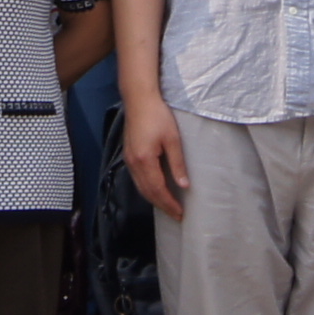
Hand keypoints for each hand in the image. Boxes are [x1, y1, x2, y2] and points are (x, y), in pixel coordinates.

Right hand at [121, 94, 189, 219]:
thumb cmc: (158, 115)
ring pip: (140, 187)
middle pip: (147, 192)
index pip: (158, 190)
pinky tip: (155, 190)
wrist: (139, 99)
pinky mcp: (128, 155)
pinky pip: (137, 179)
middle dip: (162, 205)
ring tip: (168, 206)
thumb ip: (177, 163)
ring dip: (154, 199)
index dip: (169, 204)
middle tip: (176, 215)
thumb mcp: (173, 139)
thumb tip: (184, 185)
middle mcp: (133, 163)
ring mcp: (128, 159)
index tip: (180, 213)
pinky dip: (147, 189)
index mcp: (145, 160)